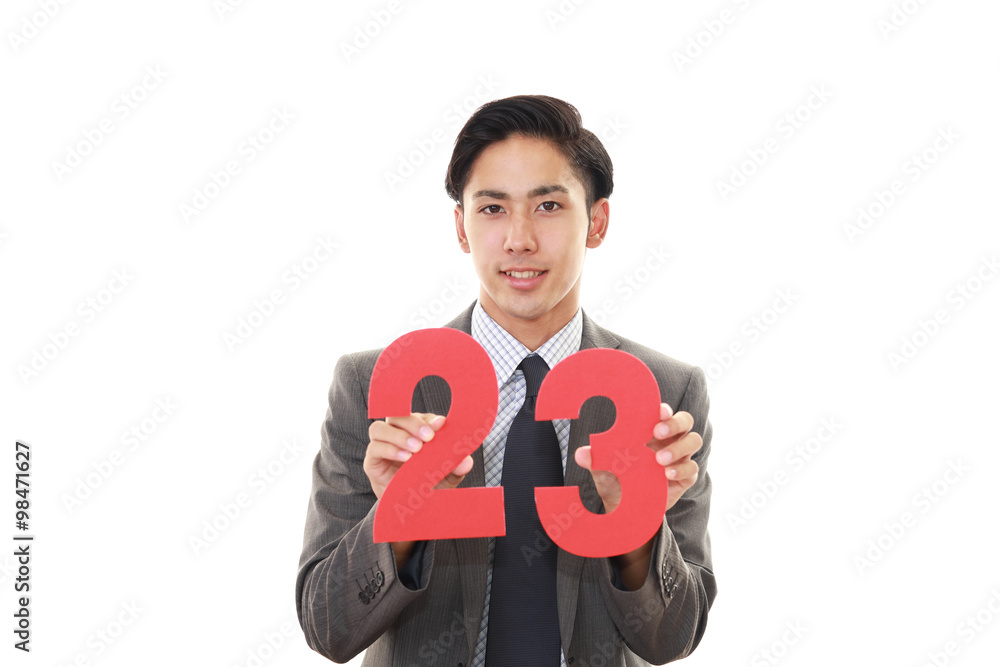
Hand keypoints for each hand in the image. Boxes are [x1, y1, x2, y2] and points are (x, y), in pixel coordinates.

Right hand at [363, 412, 472, 499]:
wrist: (411, 511)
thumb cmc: (428, 486)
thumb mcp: (447, 478)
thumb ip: (456, 468)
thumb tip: (466, 461)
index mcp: (416, 432)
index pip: (420, 417)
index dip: (430, 419)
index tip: (441, 424)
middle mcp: (397, 435)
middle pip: (396, 415)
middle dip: (413, 423)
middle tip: (429, 437)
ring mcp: (382, 446)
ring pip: (379, 427)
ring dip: (399, 435)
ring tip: (416, 450)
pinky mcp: (372, 462)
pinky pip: (374, 448)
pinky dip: (389, 449)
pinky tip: (405, 458)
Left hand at [573, 403, 701, 514]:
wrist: (627, 510)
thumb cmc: (617, 481)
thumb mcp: (604, 472)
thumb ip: (596, 461)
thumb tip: (580, 454)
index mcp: (650, 431)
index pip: (663, 412)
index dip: (663, 409)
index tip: (657, 411)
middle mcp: (669, 440)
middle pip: (685, 421)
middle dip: (674, 423)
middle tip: (657, 432)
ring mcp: (679, 457)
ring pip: (694, 441)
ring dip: (678, 447)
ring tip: (659, 460)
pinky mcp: (685, 476)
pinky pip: (692, 468)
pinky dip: (682, 469)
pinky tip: (666, 474)